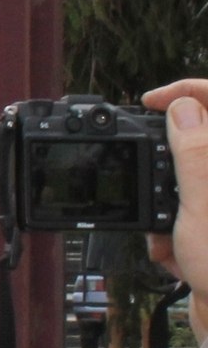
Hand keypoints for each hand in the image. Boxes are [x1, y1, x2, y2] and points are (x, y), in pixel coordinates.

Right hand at [141, 82, 207, 295]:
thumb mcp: (204, 205)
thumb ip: (195, 153)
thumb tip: (185, 108)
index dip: (186, 91)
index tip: (152, 103)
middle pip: (195, 144)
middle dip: (164, 167)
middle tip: (146, 186)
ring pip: (184, 183)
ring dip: (163, 208)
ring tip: (165, 237)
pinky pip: (185, 214)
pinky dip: (171, 233)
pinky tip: (174, 255)